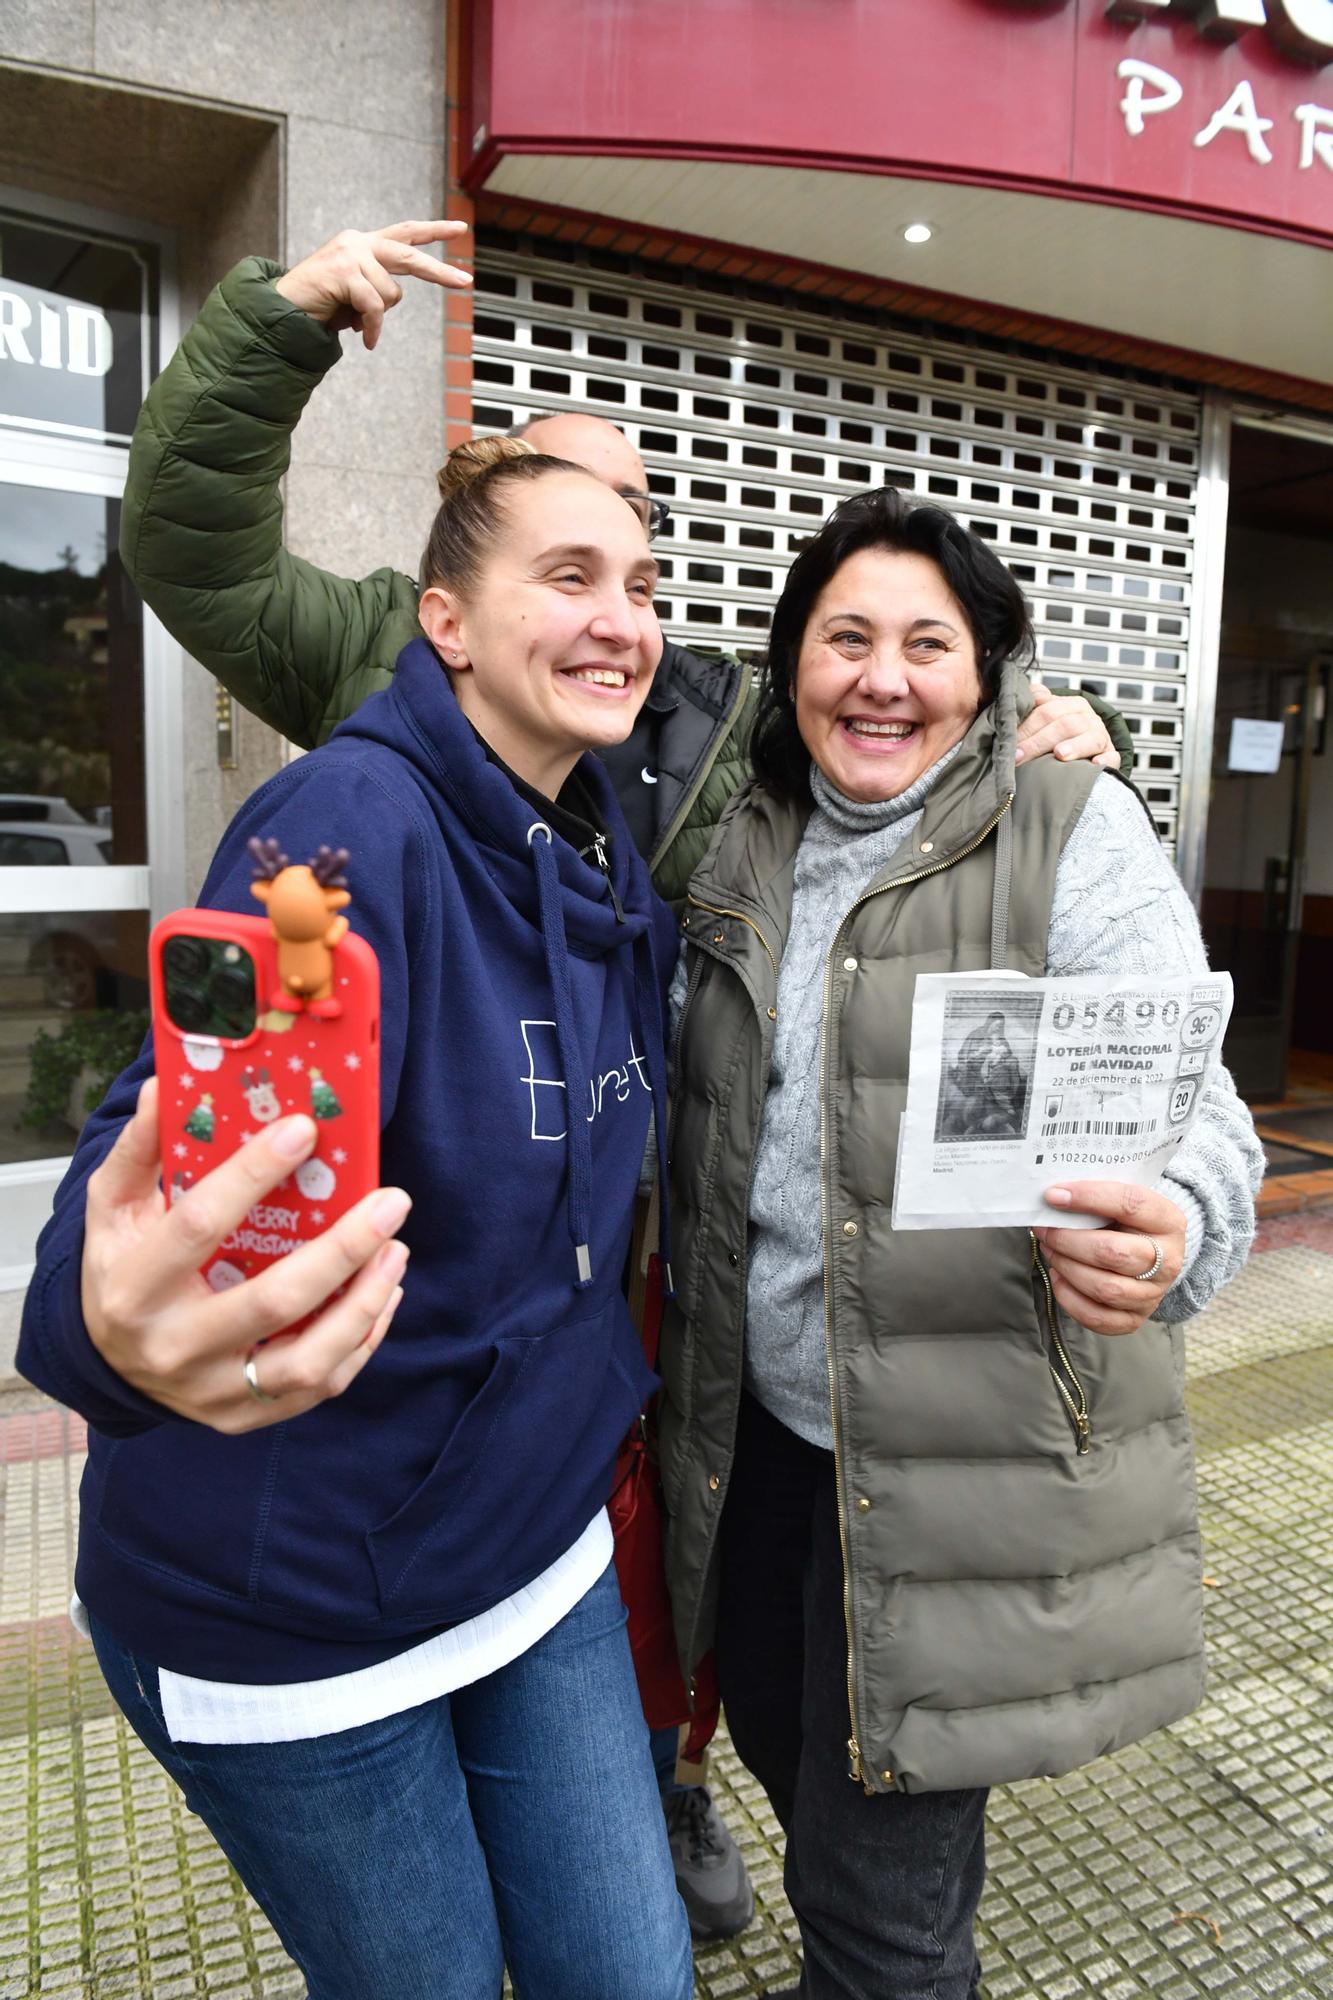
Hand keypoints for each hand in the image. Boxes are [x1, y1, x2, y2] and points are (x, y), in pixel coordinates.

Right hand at [81, 1077, 410, 1431]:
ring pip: (307, 1360)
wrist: (105, 1363)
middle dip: (342, 1249)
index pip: (198, 1226)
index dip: (252, 1176)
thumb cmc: (121, 1268)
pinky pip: (319, 1386)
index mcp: (133, 1287)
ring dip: (364, 1303)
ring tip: (396, 1250)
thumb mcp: (113, 1206)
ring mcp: (211, 1391)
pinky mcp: (243, 1416)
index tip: (305, 1129)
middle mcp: (172, 1347)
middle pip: (272, 1301)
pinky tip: (383, 1293)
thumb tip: (168, 1086)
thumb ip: (141, 1149)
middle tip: (391, 1201)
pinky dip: (361, 1339)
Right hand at [275, 220, 471, 350]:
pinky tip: (364, 339)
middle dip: (439, 272)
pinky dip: (372, 328)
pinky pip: (375, 308)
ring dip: (377, 318)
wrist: (282, 310)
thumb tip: (393, 299)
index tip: (460, 228)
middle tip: (466, 282)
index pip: (405, 233)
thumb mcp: (354, 296)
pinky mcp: (344, 270)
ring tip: (353, 321)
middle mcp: (359, 242)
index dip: (433, 231)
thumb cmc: (320, 307)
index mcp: (364, 245)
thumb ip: (377, 289)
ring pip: (391, 294)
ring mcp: (350, 253)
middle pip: (409, 255)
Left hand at [1014, 681, 1119, 770]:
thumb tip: (1022, 695)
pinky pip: (1111, 758)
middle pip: (1064, 724)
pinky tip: (1095, 765)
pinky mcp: (1111, 757)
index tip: (1010, 742)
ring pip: (1089, 738)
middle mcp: (1088, 718)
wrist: (1089, 751)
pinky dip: (1105, 761)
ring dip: (1074, 746)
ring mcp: (1101, 737)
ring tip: (1059, 754)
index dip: (1027, 726)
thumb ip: (1034, 705)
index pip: (1047, 710)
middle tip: (1020, 756)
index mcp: (1071, 705)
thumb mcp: (1047, 717)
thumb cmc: (1060, 735)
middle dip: (1039, 741)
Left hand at [1035, 1180, 1185, 1334]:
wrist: (1152, 1254)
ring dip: (1066, 1267)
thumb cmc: (1128, 1222)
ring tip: (1050, 1250)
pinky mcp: (1135, 1319)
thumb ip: (1096, 1197)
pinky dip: (1069, 1298)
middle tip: (1044, 1230)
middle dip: (1068, 1240)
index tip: (1053, 1195)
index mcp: (1168, 1221)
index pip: (1130, 1204)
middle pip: (1113, 1253)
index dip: (1088, 1197)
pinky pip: (1097, 1317)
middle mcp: (1168, 1261)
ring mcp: (1153, 1294)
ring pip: (1105, 1288)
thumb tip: (1053, 1197)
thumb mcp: (1123, 1202)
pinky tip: (1059, 1277)